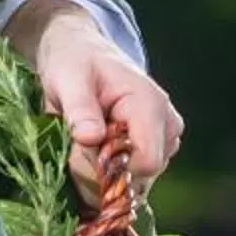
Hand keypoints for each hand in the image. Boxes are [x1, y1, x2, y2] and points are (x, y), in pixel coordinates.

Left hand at [18, 0, 184, 205]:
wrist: (82, 52)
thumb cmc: (75, 63)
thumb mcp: (68, 80)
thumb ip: (80, 110)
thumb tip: (90, 138)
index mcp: (150, 105)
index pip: (147, 162)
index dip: (113, 172)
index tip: (83, 156)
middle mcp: (167, 125)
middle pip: (142, 178)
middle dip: (104, 177)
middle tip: (76, 148)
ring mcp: (165, 139)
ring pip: (138, 183)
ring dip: (105, 177)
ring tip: (84, 145)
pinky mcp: (158, 149)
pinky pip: (136, 179)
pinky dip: (111, 176)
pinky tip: (93, 153)